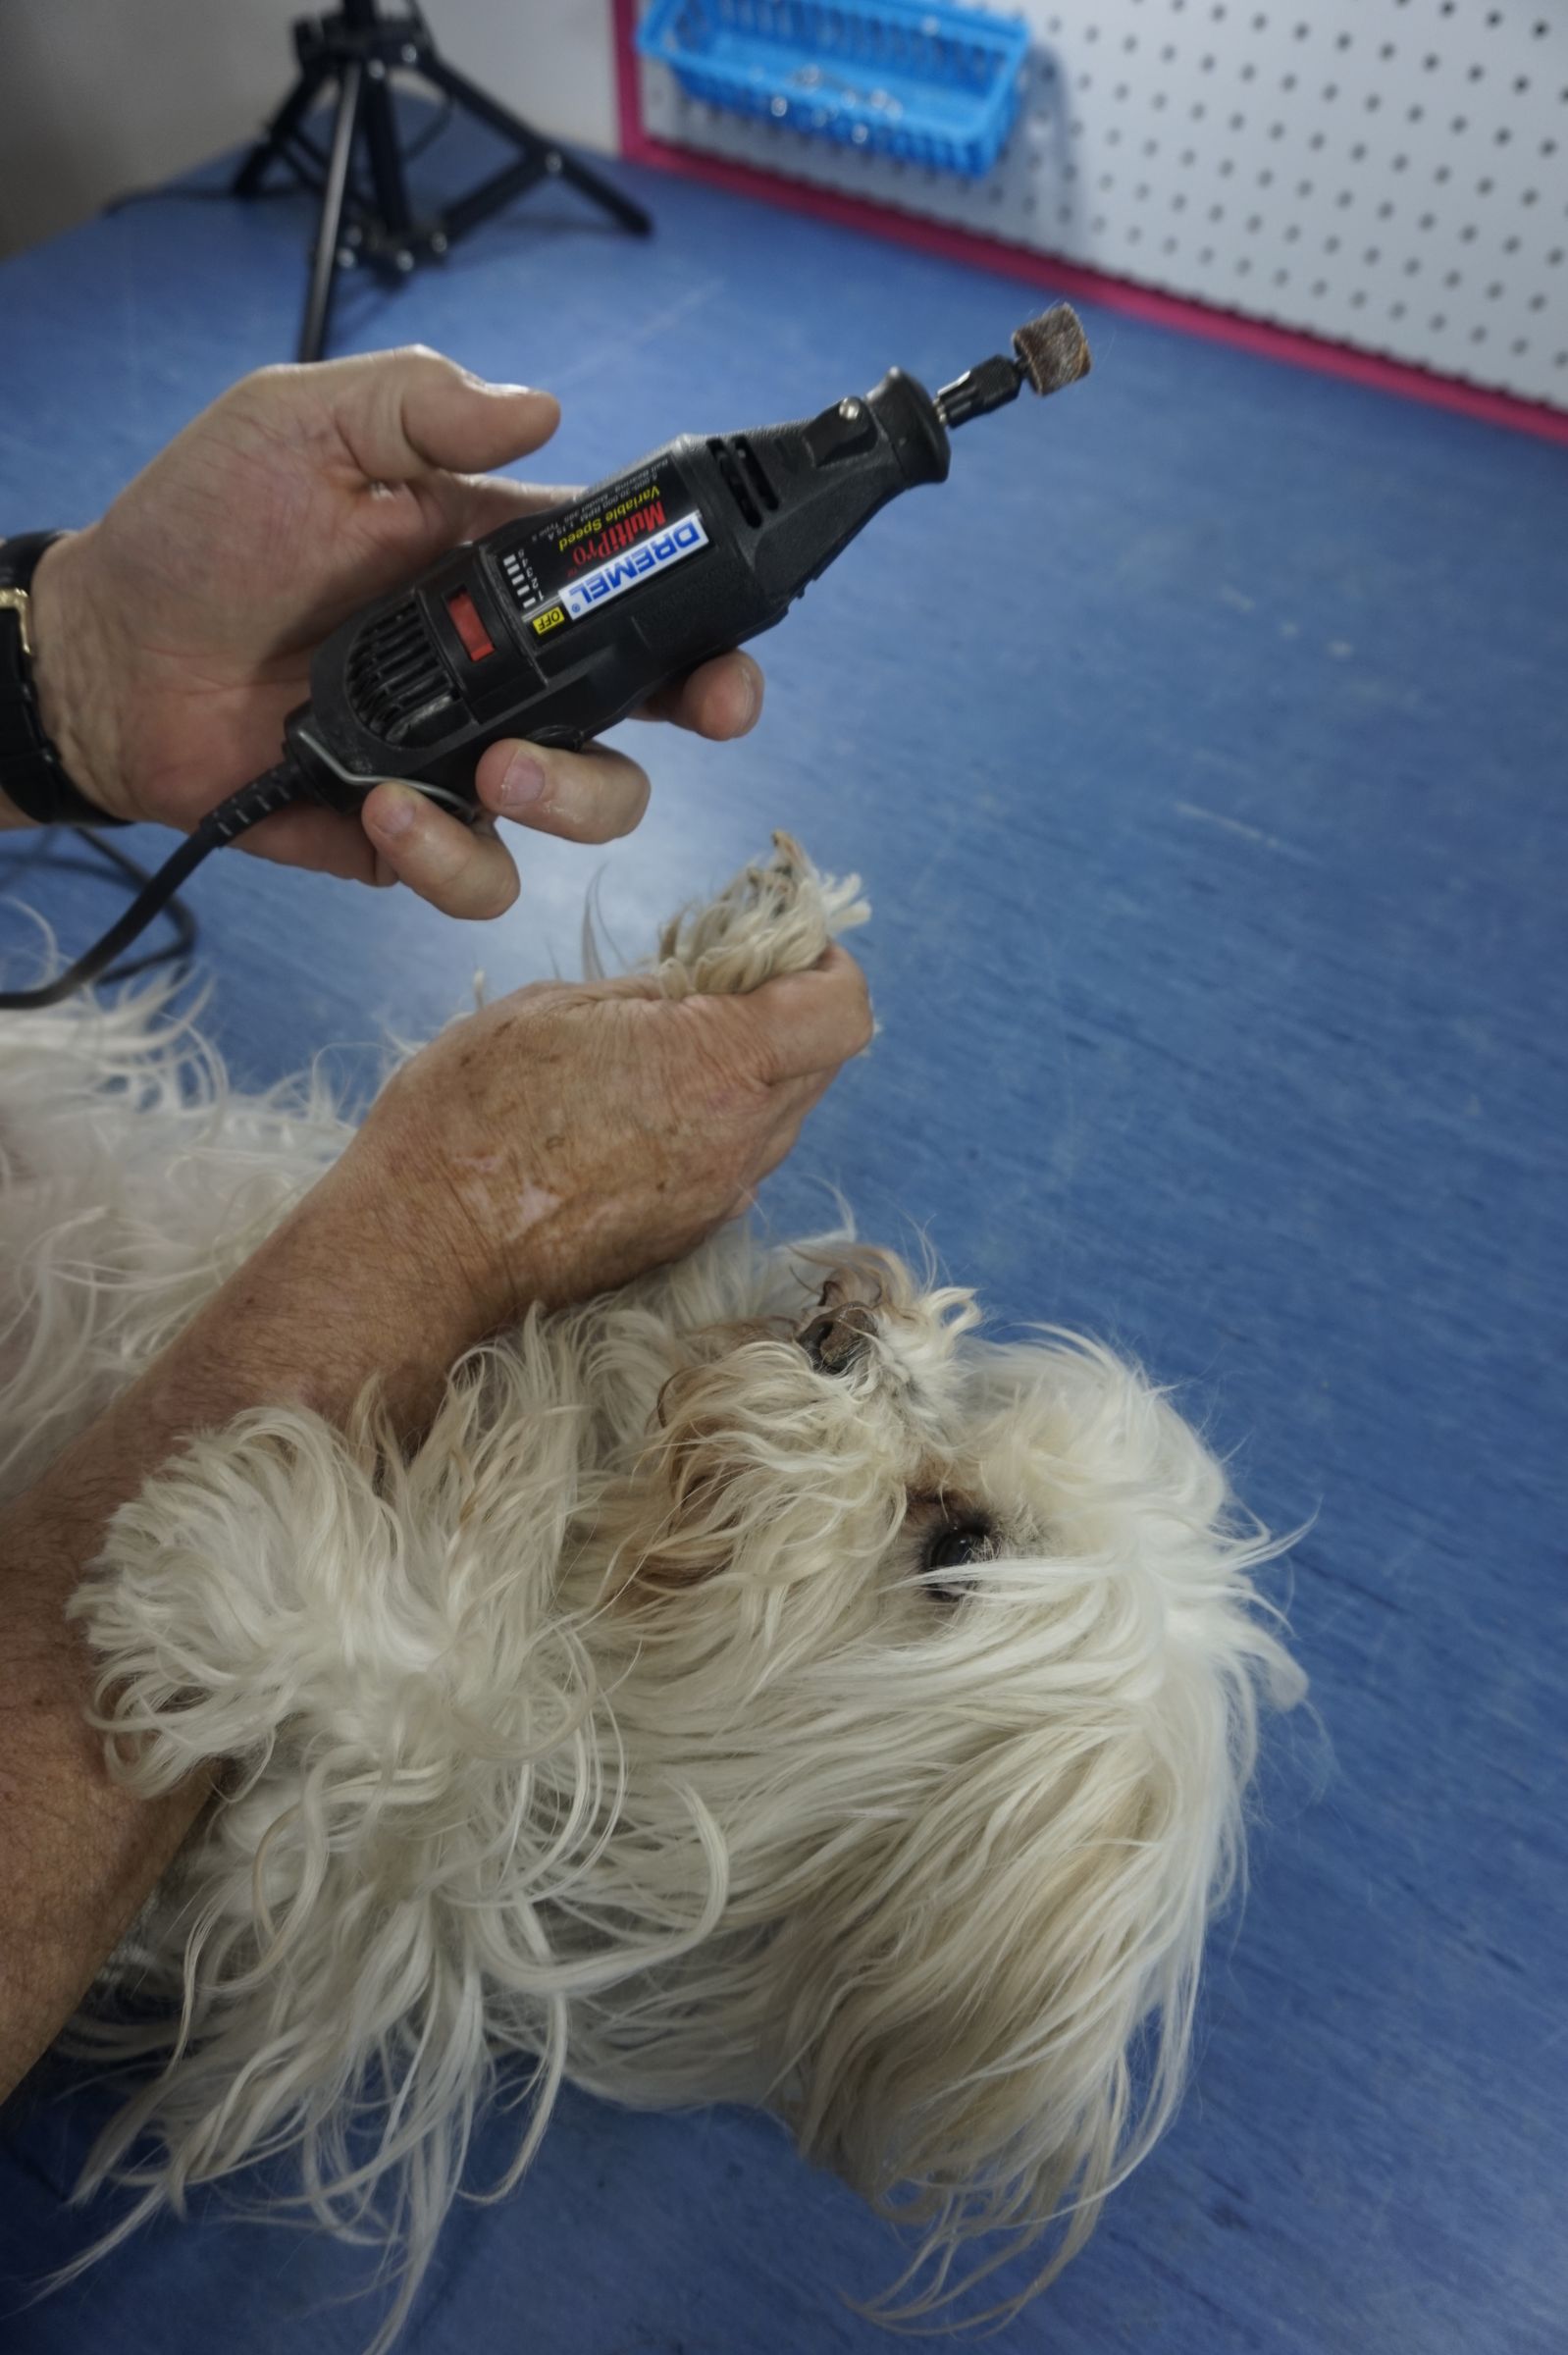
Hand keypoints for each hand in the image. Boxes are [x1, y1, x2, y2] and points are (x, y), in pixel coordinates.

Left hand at [25, 348, 764, 916]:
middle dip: (696, 717)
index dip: (710, 624)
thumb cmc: (202, 530)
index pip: (639, 597)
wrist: (107, 657)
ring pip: (588, 806)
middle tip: (694, 716)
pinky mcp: (411, 841)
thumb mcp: (303, 427)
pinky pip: (479, 877)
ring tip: (493, 772)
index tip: (734, 645)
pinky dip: (450, 857)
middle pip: (648, 714)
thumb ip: (420, 409)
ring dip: (569, 797)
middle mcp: (504, 674)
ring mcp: (464, 764)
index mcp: (501, 574)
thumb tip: (545, 409)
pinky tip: (388, 810)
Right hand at [336, 945, 872, 1331]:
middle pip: (821, 1062)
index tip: (786, 945)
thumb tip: (699, 979)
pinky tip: (642, 1110)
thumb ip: (651, 989)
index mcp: (716, 1065)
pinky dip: (716, 1126)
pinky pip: (735, 1164)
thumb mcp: (553, 1008)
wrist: (422, 1250)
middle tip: (720, 983)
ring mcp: (717, 1196)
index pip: (843, 1010)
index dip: (829, 966)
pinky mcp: (688, 1235)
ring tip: (670, 1048)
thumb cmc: (467, 1117)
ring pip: (781, 1116)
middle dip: (789, 1012)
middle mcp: (737, 1139)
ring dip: (752, 1073)